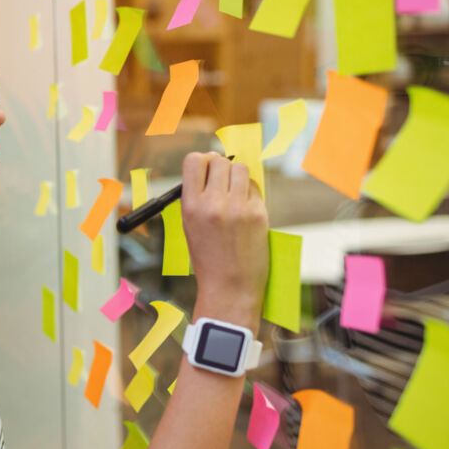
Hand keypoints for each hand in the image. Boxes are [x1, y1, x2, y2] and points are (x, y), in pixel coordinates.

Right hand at [180, 152, 268, 331]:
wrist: (229, 288)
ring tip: (235, 192)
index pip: (195, 160)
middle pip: (219, 161)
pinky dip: (250, 192)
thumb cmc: (208, 258)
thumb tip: (212, 167)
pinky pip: (254, 188)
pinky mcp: (258, 214)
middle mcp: (213, 203)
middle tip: (223, 180)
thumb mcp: (189, 226)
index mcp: (191, 206)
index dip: (203, 160)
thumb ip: (197, 197)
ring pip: (240, 169)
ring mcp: (237, 208)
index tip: (208, 167)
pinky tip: (246, 207)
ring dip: (238, 176)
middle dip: (222, 167)